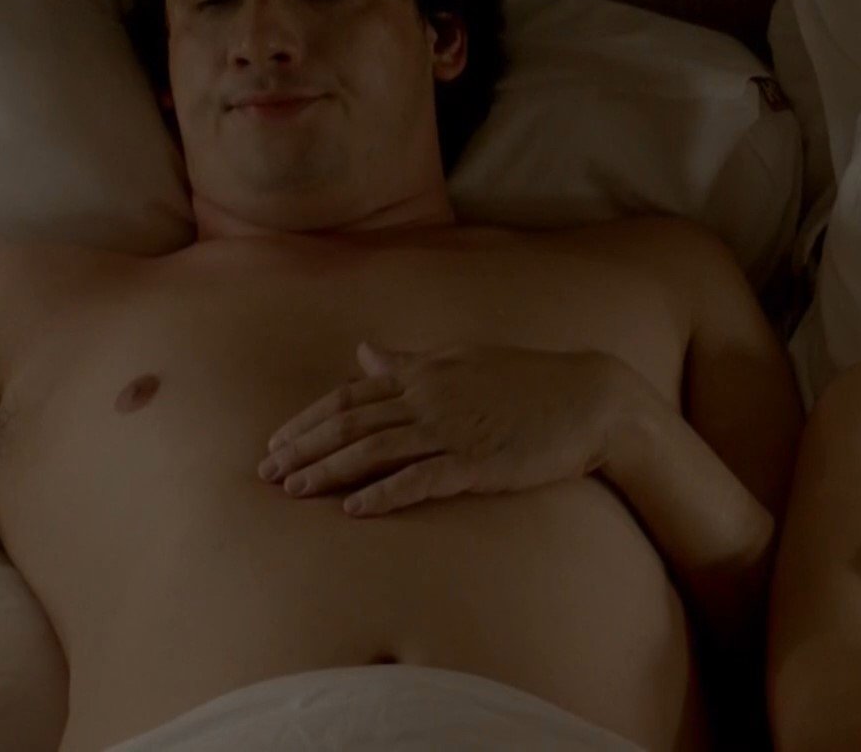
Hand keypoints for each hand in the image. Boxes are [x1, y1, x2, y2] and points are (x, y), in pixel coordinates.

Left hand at [257, 341, 638, 515]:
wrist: (594, 399)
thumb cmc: (532, 381)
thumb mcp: (466, 360)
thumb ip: (412, 360)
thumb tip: (365, 350)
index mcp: (427, 372)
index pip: (351, 395)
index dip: (308, 420)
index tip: (275, 443)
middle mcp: (432, 397)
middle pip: (352, 422)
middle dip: (304, 448)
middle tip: (266, 474)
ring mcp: (454, 430)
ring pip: (375, 450)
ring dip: (328, 472)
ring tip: (292, 492)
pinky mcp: (478, 462)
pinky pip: (421, 479)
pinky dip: (383, 494)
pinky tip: (353, 511)